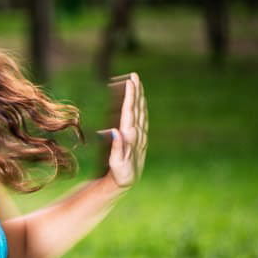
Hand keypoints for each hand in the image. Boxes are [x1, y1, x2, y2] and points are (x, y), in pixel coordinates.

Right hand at [98, 72, 148, 188]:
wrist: (126, 182)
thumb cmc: (120, 174)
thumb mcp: (117, 164)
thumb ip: (117, 147)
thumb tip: (115, 130)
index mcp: (131, 137)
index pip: (131, 112)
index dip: (130, 96)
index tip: (130, 82)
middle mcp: (137, 134)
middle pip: (138, 108)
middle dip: (137, 91)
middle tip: (135, 76)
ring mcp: (140, 135)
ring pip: (141, 111)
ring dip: (140, 96)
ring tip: (137, 83)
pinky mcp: (139, 138)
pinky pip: (141, 117)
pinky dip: (140, 106)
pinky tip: (139, 101)